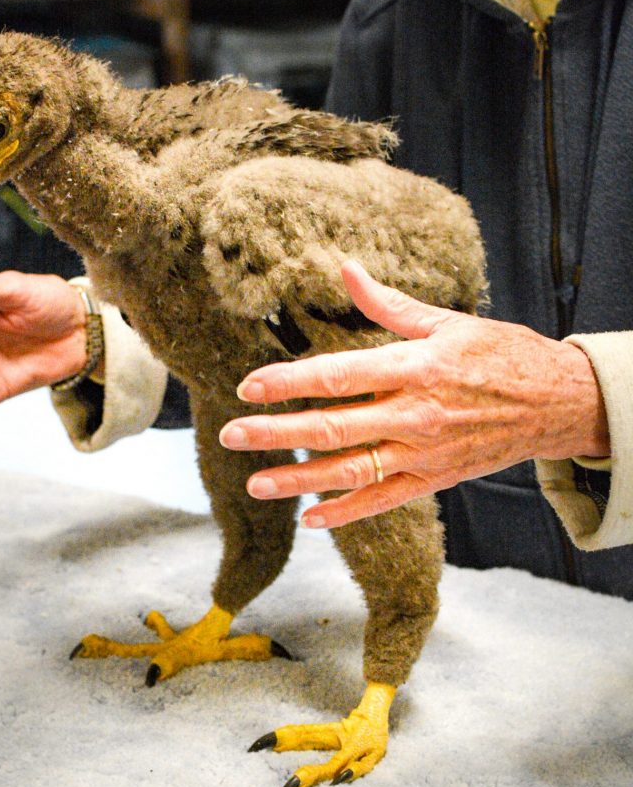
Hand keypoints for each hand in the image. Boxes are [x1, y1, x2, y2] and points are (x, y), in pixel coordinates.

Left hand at [219, 261, 609, 528]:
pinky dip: (347, 512)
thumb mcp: (447, 321)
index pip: (339, 375)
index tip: (249, 385)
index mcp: (414, 368)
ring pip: (350, 471)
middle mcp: (414, 415)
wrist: (555, 402)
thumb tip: (346, 269)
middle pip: (333, 427)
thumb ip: (389, 304)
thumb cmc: (500, 354)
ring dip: (299, 479)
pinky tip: (311, 517)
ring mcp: (423, 453)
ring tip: (256, 484)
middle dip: (276, 432)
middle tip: (231, 434)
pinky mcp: (434, 479)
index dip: (288, 381)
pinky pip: (384, 500)